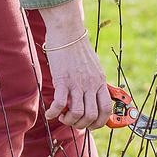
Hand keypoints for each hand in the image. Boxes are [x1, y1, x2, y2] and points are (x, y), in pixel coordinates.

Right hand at [39, 0, 111, 129]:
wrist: (68, 32)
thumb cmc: (79, 49)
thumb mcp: (94, 67)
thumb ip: (95, 82)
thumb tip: (94, 96)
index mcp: (100, 81)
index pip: (107, 109)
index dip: (100, 122)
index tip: (91, 124)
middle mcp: (91, 84)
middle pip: (92, 115)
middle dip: (83, 124)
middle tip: (73, 121)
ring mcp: (77, 83)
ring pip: (77, 113)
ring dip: (69, 120)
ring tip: (63, 116)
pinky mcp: (63, 80)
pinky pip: (59, 103)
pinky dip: (54, 113)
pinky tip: (50, 114)